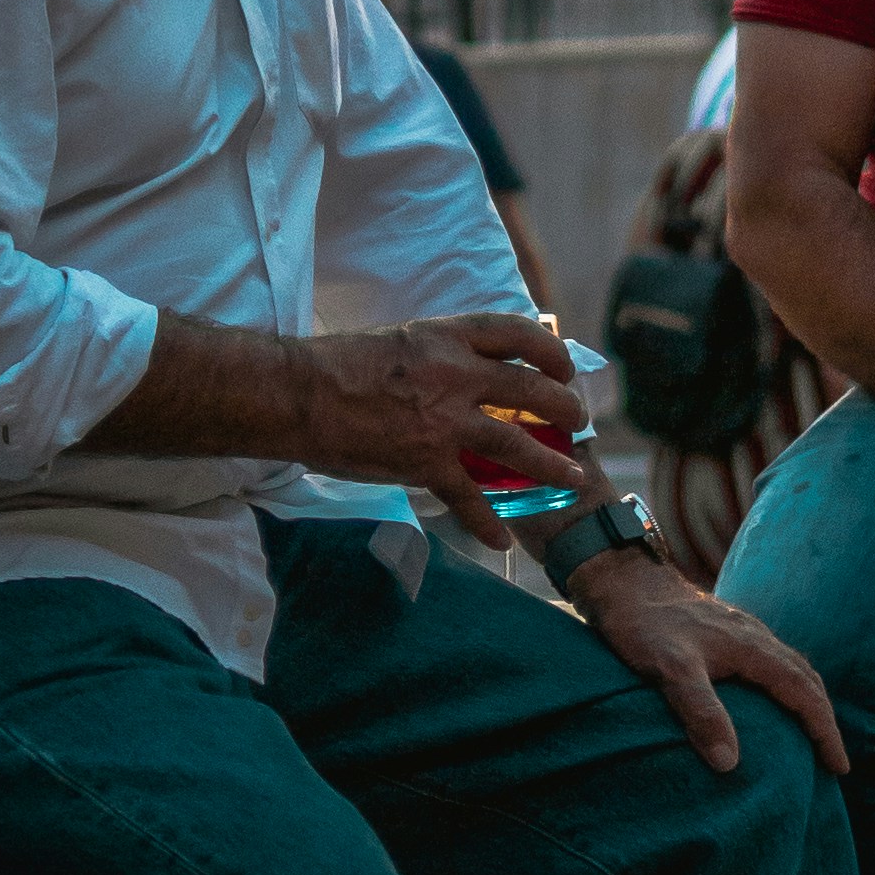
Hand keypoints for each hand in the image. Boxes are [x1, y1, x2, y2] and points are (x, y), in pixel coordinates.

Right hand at [292, 315, 585, 551]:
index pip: (518, 334)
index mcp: (448, 337)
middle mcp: (457, 375)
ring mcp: (445, 422)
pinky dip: (487, 523)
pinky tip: (500, 540)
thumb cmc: (338, 364)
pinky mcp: (427, 463)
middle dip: (564, 408)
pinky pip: (469, 498)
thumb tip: (464, 368)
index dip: (549, 351)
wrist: (300, 395)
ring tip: (572, 477)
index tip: (561, 367)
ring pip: (517, 446)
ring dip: (551, 465)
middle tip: (575, 420)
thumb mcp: (401, 339)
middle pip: (532, 391)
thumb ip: (438, 353)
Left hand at [567, 552, 850, 779]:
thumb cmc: (644, 625)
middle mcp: (756, 637)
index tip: (839, 766)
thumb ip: (701, 712)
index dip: (825, 731)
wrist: (623, 581)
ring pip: (791, 667)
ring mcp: (742, 631)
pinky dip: (785, 685)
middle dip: (824, 719)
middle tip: (834, 759)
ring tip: (812, 734)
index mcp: (753, 648)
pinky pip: (772, 661)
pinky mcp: (726, 630)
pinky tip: (769, 699)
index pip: (805, 693)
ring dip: (808, 701)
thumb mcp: (671, 670)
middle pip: (807, 679)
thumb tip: (729, 763)